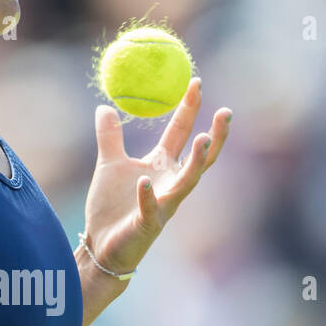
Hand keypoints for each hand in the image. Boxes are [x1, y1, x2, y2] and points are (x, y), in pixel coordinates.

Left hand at [81, 78, 230, 277]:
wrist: (101, 244)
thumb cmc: (111, 207)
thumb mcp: (109, 164)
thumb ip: (109, 136)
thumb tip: (104, 106)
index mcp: (162, 166)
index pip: (181, 132)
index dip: (189, 107)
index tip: (196, 81)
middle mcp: (170, 183)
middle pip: (201, 157)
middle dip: (216, 135)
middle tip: (225, 112)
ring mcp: (163, 204)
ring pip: (188, 182)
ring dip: (197, 161)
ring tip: (204, 139)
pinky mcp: (148, 224)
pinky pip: (150, 208)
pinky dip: (148, 195)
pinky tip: (144, 181)